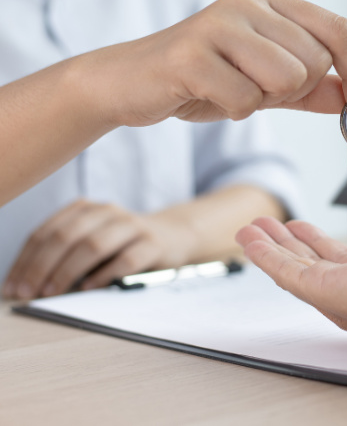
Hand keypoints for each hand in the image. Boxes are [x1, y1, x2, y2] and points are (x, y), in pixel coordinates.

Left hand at [2, 199, 198, 299]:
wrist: (173, 236)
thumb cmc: (124, 244)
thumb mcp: (93, 240)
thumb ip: (66, 254)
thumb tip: (30, 284)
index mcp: (86, 209)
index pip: (46, 232)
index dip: (25, 261)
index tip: (13, 287)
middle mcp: (107, 212)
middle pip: (67, 236)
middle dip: (42, 267)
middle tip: (29, 293)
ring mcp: (132, 226)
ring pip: (94, 245)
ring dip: (68, 272)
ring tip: (53, 293)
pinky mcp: (153, 244)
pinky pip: (126, 259)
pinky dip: (104, 275)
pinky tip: (89, 288)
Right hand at [85, 0, 346, 126]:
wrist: (132, 83)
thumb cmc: (202, 79)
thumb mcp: (265, 84)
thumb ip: (310, 90)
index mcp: (270, 2)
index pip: (338, 29)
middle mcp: (248, 4)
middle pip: (314, 62)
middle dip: (294, 92)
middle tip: (257, 89)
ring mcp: (219, 25)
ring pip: (287, 79)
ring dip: (263, 100)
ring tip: (232, 90)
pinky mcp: (192, 55)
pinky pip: (247, 100)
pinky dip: (234, 110)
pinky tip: (209, 96)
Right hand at [236, 217, 346, 344]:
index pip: (343, 267)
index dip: (319, 247)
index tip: (304, 232)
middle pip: (313, 268)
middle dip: (289, 246)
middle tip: (268, 228)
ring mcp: (342, 300)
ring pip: (296, 271)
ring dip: (270, 248)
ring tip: (250, 229)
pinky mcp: (327, 294)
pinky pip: (287, 273)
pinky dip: (265, 254)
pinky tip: (250, 238)